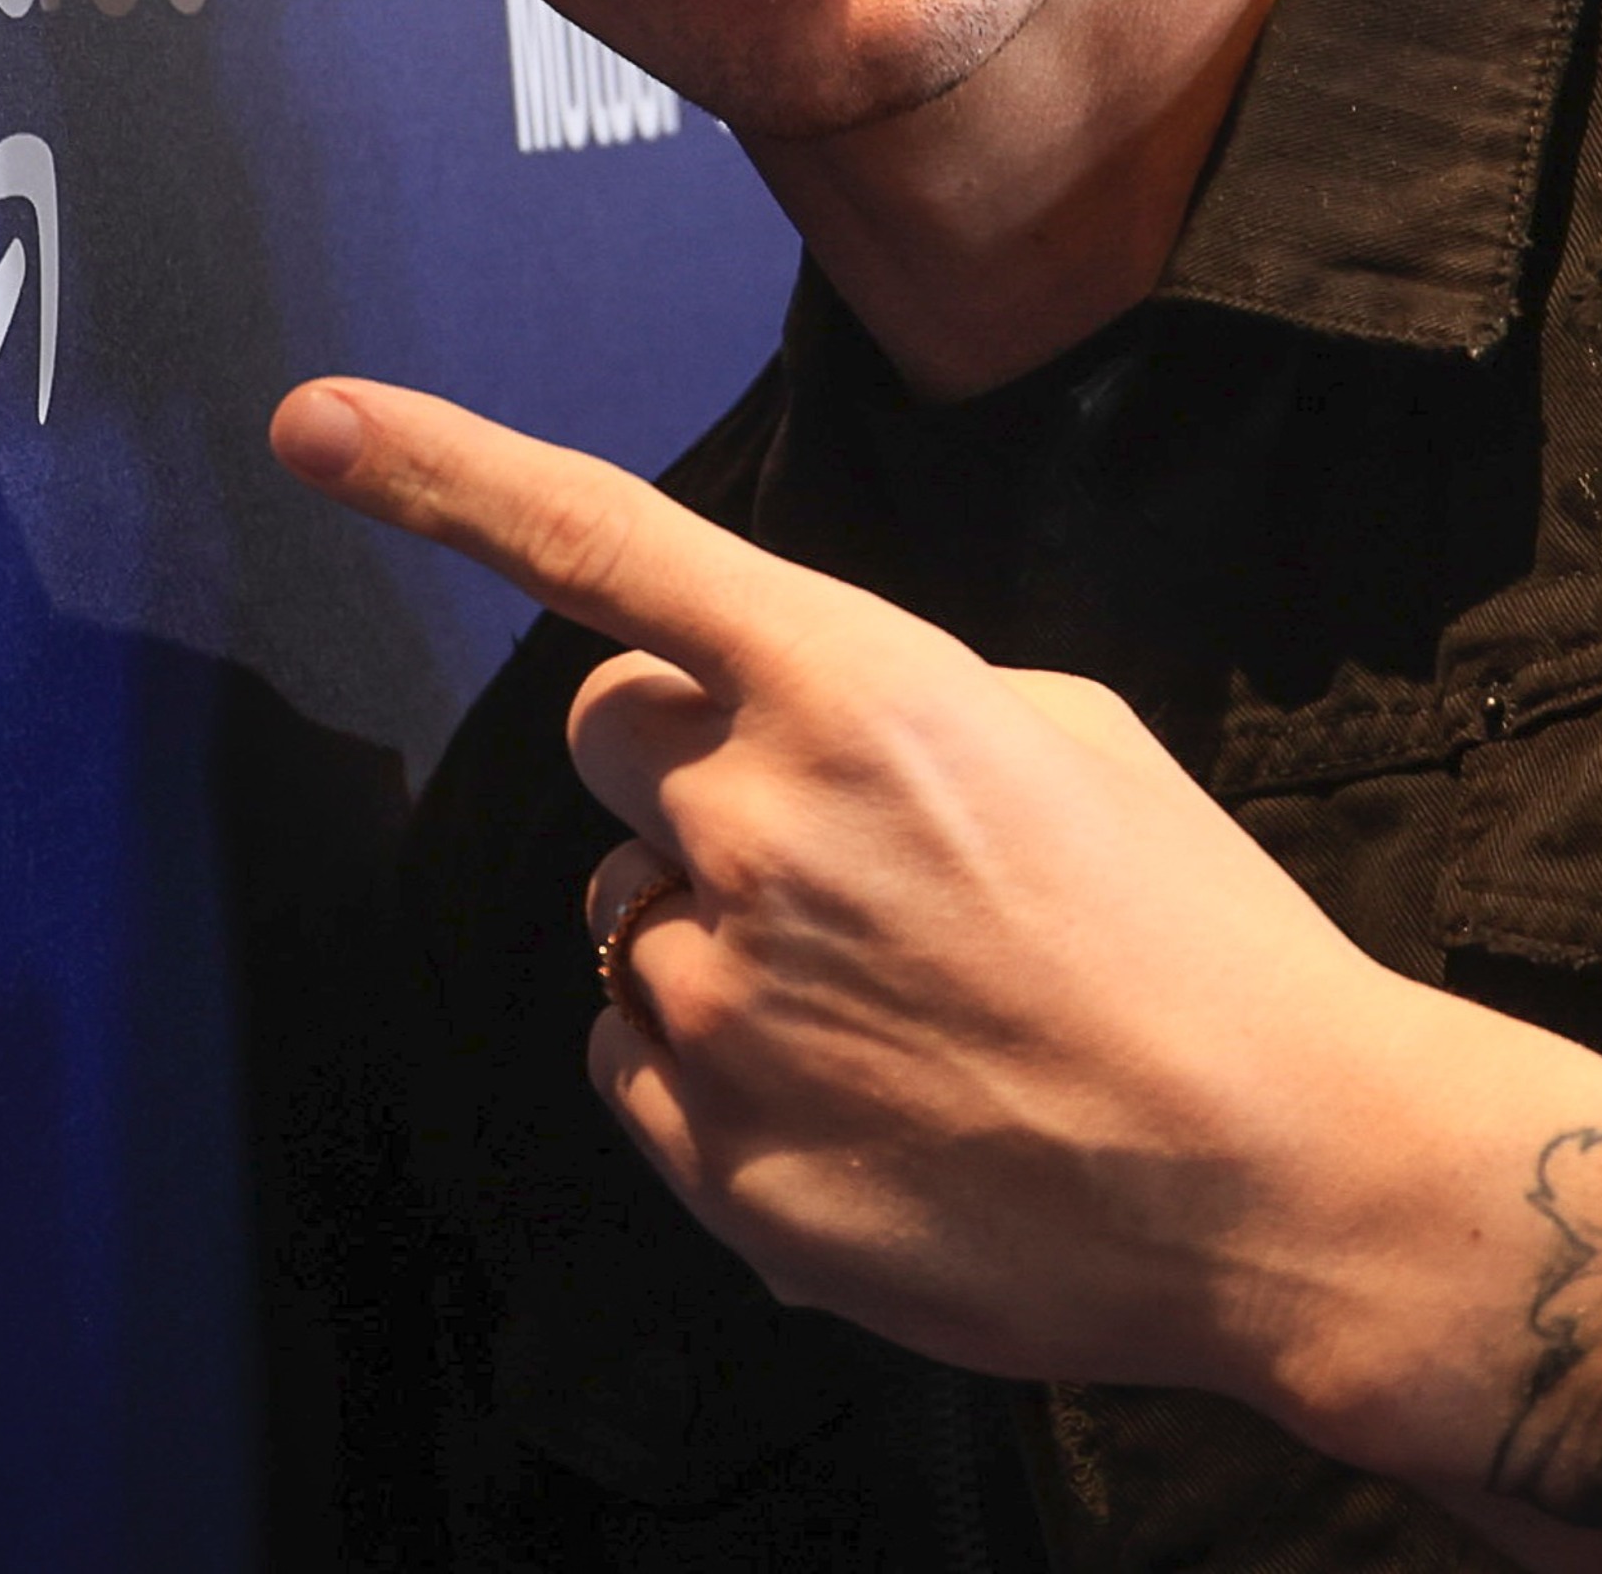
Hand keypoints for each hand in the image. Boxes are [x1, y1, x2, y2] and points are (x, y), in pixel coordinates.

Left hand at [264, 374, 1601, 1560]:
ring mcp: (720, 998)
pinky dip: (717, 1065)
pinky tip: (863, 1093)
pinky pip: (635, 1059)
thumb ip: (867, 696)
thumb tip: (755, 727)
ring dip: (716, 928)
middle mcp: (751, 825)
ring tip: (890, 998)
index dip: (439, 473)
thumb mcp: (1056, 734)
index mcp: (848, 688)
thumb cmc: (1193, 932)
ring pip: (625, 914)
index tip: (313, 420)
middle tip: (825, 835)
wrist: (1288, 1181)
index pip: (599, 546)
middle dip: (678, 759)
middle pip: (601, 734)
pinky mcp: (713, 1155)